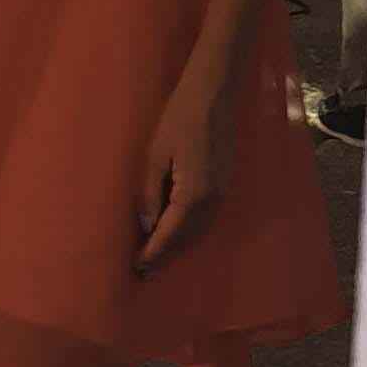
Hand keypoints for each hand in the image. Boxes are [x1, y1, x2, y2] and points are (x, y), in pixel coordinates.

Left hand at [135, 66, 240, 273]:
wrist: (213, 95)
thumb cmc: (178, 120)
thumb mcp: (154, 157)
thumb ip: (150, 194)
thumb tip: (147, 227)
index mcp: (195, 193)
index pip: (171, 233)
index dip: (154, 252)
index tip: (139, 269)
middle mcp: (214, 199)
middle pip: (188, 237)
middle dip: (166, 255)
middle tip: (145, 271)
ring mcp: (224, 192)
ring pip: (201, 230)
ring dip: (180, 246)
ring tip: (158, 258)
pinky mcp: (227, 184)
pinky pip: (208, 218)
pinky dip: (192, 232)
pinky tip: (178, 234)